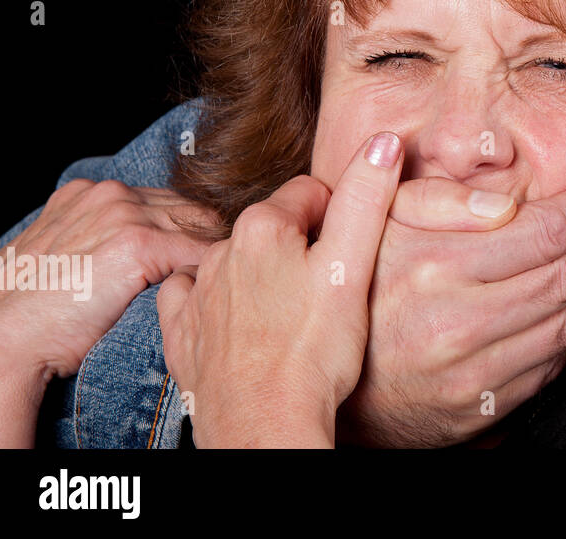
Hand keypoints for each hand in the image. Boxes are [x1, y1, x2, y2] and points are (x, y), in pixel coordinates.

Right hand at [0, 180, 213, 446]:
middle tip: (228, 271)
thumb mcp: (68, 257)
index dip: (189, 230)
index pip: (167, 201)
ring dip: (213, 257)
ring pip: (200, 227)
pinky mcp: (139, 243)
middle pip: (190, 209)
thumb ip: (105, 240)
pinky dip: (209, 274)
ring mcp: (124, 215)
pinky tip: (209, 296)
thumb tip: (154, 254)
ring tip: (225, 285)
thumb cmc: (38, 312)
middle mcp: (110, 194)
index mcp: (91, 193)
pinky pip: (199, 253)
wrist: (7, 339)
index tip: (205, 256)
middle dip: (208, 239)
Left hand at [157, 131, 402, 447]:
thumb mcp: (352, 266)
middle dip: (302, 248)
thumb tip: (383, 141)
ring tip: (293, 316)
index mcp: (263, 226)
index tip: (350, 256)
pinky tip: (244, 326)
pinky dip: (218, 305)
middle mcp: (220, 251)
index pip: (311, 194)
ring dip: (264, 277)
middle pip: (275, 228)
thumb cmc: (314, 352)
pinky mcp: (183, 333)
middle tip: (329, 290)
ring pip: (238, 264)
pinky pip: (194, 300)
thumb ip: (366, 197)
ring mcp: (196, 293)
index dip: (339, 221)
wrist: (264, 425)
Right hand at [339, 181, 565, 446]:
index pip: (543, 232)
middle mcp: (455, 320)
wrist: (319, 374)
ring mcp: (470, 369)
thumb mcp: (377, 222)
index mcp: (435, 265)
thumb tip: (509, 198)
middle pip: (565, 275)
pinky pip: (547, 365)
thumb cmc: (354, 283)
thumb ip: (440, 200)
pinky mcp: (478, 405)